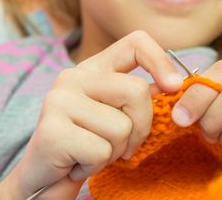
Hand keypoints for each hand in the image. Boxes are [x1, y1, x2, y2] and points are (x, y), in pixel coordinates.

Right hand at [0, 31, 181, 198]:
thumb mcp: (117, 116)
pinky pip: (102, 151)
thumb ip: (139, 98)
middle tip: (121, 145)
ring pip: (122, 127)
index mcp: (92, 69)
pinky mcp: (52, 131)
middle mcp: (72, 77)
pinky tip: (78, 163)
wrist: (46, 179)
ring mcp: (58, 101)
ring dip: (115, 151)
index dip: (161, 60)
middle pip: (137, 91)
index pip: (135, 43)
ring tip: (92, 152)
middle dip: (141, 127)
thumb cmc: (88, 146)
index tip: (174, 87)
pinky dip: (96, 165)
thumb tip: (175, 85)